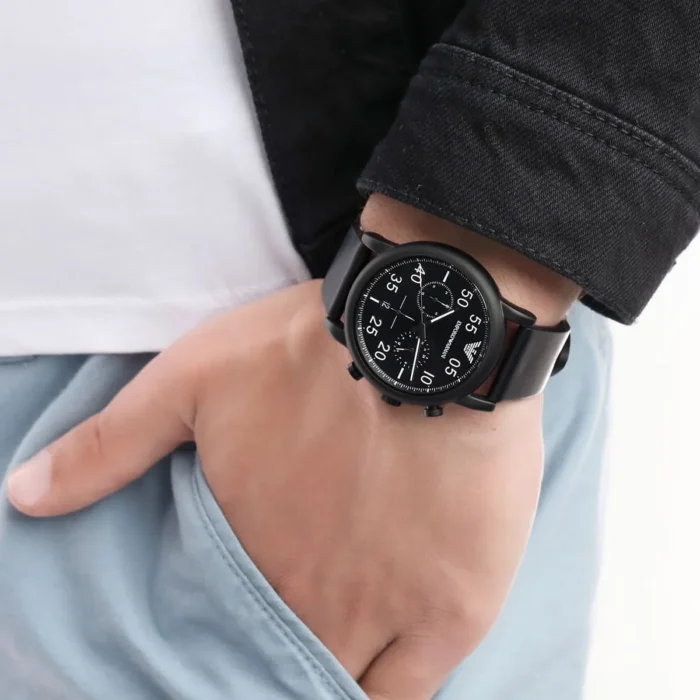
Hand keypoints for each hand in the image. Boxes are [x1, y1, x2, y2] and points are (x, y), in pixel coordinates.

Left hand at [8, 280, 544, 699]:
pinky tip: (373, 669)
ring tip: (319, 644)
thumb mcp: (194, 377)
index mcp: (246, 552)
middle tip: (268, 634)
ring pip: (337, 684)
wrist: (426, 332)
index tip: (217, 631)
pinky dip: (384, 692)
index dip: (213, 642)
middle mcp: (310, 598)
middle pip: (275, 666)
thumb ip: (110, 445)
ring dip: (318, 676)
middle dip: (262, 661)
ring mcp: (387, 610)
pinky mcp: (454, 607)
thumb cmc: (313, 350)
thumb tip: (23, 497)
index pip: (212, 637)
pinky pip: (410, 692)